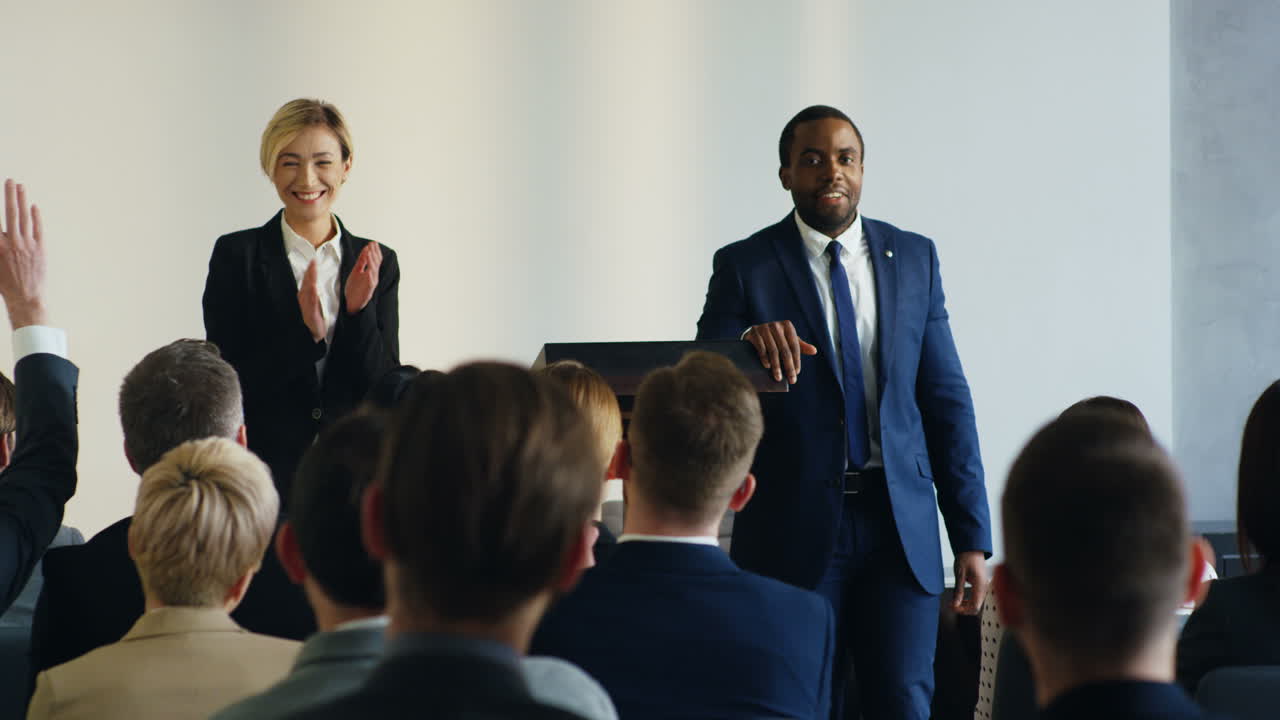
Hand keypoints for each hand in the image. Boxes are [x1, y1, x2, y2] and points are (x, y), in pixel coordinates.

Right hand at [0, 179, 47, 328]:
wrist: (25, 297)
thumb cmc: (4, 283)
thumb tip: (0, 232)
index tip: (0, 189)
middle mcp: (12, 242)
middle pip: (10, 212)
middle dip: (9, 194)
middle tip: (9, 180)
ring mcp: (27, 244)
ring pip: (25, 217)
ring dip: (22, 200)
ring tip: (20, 187)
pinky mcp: (40, 248)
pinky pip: (38, 228)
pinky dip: (36, 217)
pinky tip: (33, 206)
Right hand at [297, 260, 324, 341]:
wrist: (313, 335)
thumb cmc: (314, 319)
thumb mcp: (314, 305)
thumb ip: (313, 293)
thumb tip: (313, 282)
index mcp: (306, 297)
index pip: (308, 281)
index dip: (310, 271)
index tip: (313, 260)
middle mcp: (304, 301)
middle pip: (307, 284)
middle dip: (310, 272)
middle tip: (313, 261)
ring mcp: (307, 308)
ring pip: (308, 292)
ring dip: (310, 281)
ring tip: (312, 271)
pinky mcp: (311, 316)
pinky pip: (311, 305)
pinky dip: (312, 296)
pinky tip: (314, 288)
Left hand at [344, 241, 381, 313]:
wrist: (352, 303)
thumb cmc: (355, 288)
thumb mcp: (356, 271)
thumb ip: (361, 262)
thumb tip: (366, 250)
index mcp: (370, 272)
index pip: (375, 259)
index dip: (374, 251)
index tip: (372, 242)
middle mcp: (373, 277)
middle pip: (376, 263)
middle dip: (374, 253)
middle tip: (372, 244)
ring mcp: (371, 283)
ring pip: (374, 270)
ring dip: (372, 260)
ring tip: (370, 251)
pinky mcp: (368, 290)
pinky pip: (371, 280)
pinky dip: (370, 273)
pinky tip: (369, 267)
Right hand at [745, 321, 816, 383]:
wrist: (753, 333)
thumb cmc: (775, 339)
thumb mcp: (788, 341)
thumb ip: (801, 346)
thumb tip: (814, 351)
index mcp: (787, 326)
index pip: (794, 346)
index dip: (796, 360)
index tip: (796, 373)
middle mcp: (776, 325)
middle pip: (785, 350)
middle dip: (788, 367)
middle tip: (791, 380)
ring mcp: (764, 327)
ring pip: (773, 350)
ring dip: (776, 366)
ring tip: (778, 377)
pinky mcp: (754, 332)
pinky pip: (761, 347)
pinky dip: (765, 358)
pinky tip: (767, 367)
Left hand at [952, 551, 988, 614]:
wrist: (972, 548)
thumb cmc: (966, 558)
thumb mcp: (960, 575)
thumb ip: (958, 591)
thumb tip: (955, 604)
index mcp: (980, 586)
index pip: (974, 607)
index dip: (963, 610)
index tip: (952, 607)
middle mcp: (984, 588)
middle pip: (976, 607)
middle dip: (963, 609)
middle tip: (951, 605)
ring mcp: (984, 587)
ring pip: (976, 603)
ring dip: (965, 605)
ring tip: (953, 602)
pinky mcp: (981, 585)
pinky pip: (976, 598)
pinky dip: (968, 600)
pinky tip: (959, 598)